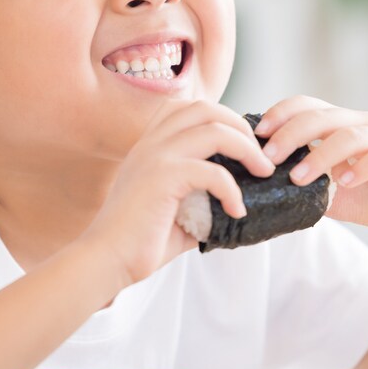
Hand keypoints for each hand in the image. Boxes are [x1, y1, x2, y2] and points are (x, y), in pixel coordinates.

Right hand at [84, 100, 274, 285]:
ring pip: (214, 130)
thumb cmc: (139, 242)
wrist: (105, 261)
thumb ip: (201, 197)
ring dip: (247, 149)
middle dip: (241, 126)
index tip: (244, 144)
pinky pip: (212, 172)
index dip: (222, 117)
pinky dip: (233, 190)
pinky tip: (237, 212)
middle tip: (260, 155)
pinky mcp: (162, 178)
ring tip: (262, 172)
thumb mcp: (176, 210)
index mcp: (151, 145)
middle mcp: (152, 143)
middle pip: (206, 108)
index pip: (188, 107)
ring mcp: (156, 157)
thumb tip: (237, 203)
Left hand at [255, 96, 367, 240]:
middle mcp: (361, 123)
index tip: (257, 135)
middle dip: (292, 134)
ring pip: (350, 134)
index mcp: (339, 124)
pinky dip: (362, 166)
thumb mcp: (323, 191)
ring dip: (321, 154)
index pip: (306, 106)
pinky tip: (344, 182)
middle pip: (323, 116)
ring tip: (300, 177)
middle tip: (270, 158)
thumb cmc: (364, 197)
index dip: (280, 114)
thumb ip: (297, 182)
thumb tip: (256, 183)